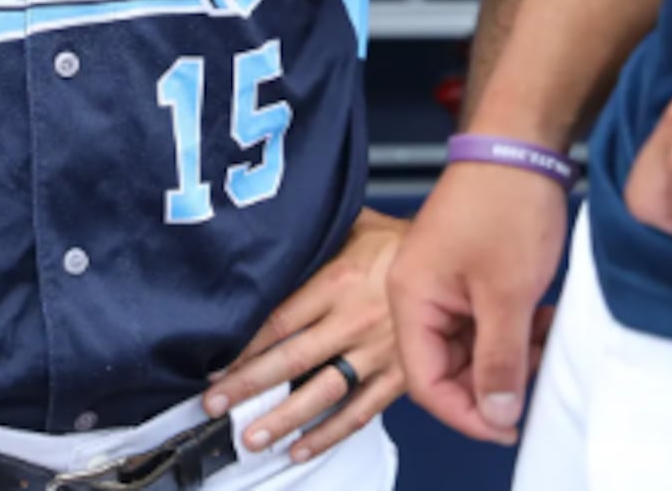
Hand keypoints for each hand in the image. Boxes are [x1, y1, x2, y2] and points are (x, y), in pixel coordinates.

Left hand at [202, 208, 409, 464]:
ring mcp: (378, 352)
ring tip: (252, 437)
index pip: (280, 321)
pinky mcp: (399, 376)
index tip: (215, 364)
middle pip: (292, 360)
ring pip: (323, 393)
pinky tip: (301, 448)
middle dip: (248, 386)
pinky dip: (329, 434)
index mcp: (339, 281)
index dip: (244, 347)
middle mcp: (355, 320)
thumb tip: (271, 236)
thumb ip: (314, 238)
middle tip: (215, 405)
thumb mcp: (354, 224)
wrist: (456, 262)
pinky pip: (360, 412)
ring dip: (283, 419)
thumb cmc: (401, 241)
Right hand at [388, 162, 566, 445]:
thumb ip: (500, 360)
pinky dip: (513, 331)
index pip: (428, 383)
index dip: (469, 413)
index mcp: (411, 299)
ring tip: (546, 344)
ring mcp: (444, 283)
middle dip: (495, 381)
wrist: (520, 142)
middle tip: (537, 379)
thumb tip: (496, 414)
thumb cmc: (505, 202)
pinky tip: (542, 322)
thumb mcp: (508, 294)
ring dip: (509, 355)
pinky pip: (484, 321)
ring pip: (472, 347)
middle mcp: (420, 294)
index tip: (510, 424)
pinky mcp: (468, 273)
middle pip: (449, 368)